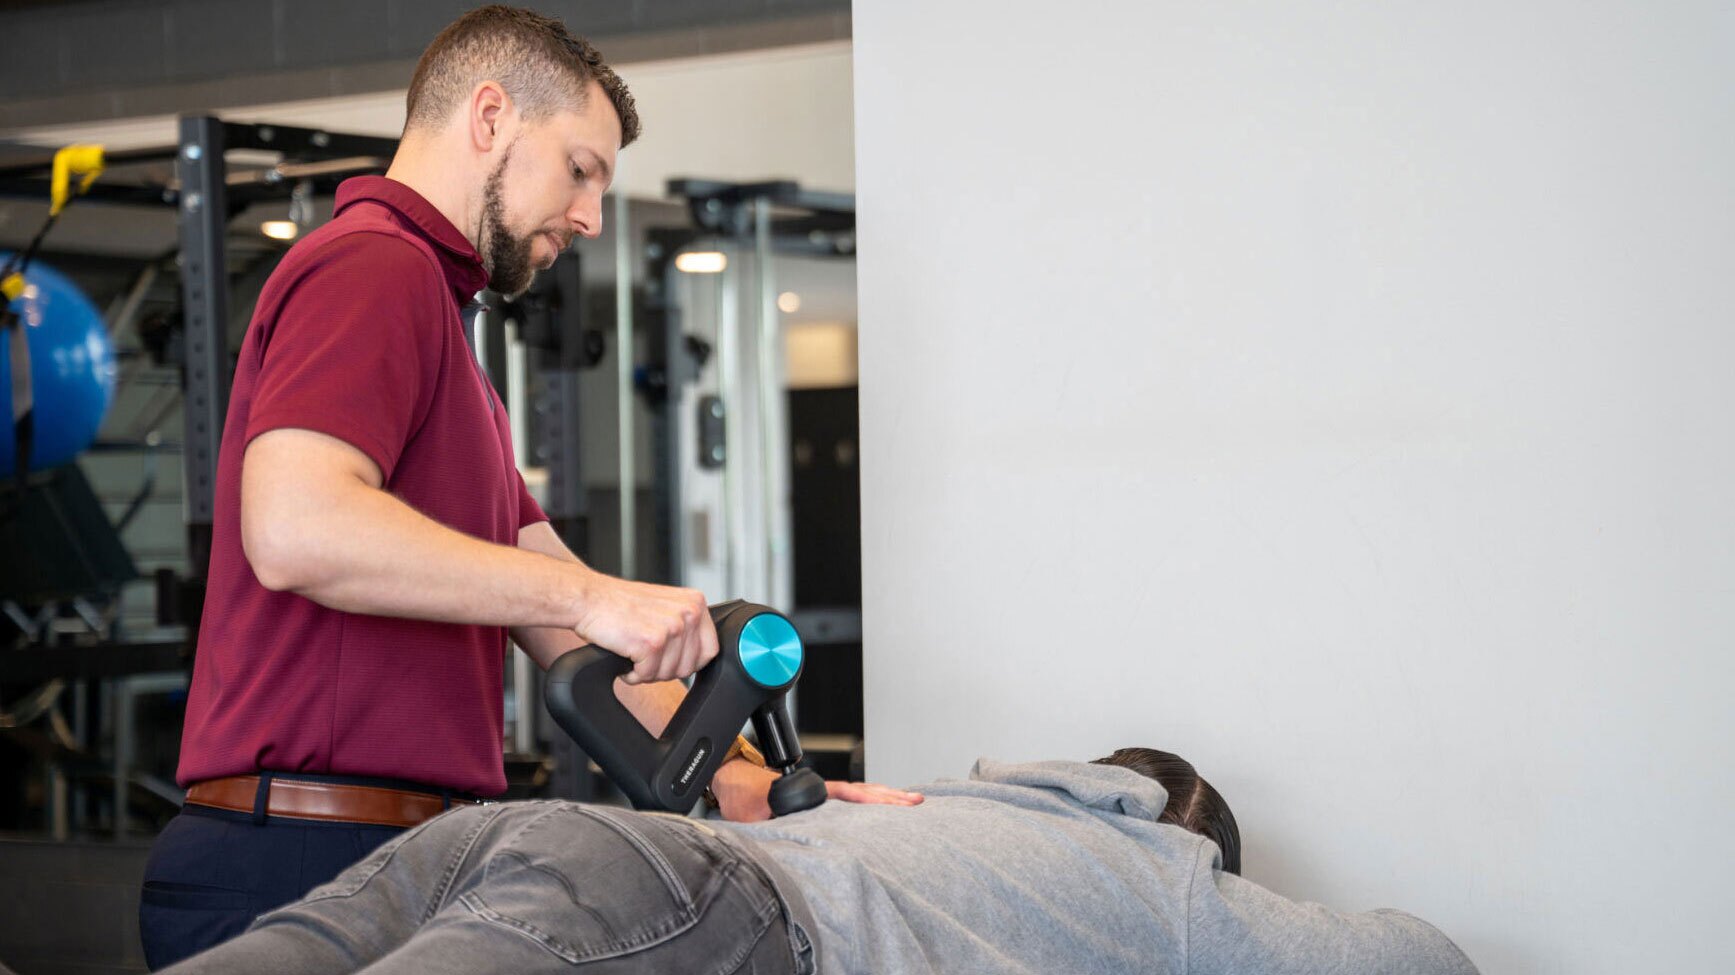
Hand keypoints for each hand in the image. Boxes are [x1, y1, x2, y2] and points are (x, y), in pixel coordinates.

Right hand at [571, 570, 717, 684]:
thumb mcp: (665, 606)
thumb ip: (686, 624)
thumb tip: (698, 653)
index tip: (671, 660)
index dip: (689, 662)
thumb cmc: (620, 604)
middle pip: (689, 667)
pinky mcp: (652, 643)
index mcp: (695, 602)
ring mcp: (672, 628)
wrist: (589, 599)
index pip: (710, 650)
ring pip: (668, 674)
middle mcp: (688, 613)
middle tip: (645, 655)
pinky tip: (625, 656)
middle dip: (665, 669)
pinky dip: (632, 674)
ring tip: (633, 652)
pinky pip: (647, 675)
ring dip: (647, 672)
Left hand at [713, 760, 924, 822]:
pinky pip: (851, 798)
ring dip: (885, 797)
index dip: (873, 799)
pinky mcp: (818, 798)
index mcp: (811, 790)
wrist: (732, 780)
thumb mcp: (754, 813)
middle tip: (917, 802)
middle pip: (863, 791)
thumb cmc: (743, 794)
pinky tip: (882, 805)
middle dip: (891, 797)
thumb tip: (782, 833)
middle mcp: (820, 789)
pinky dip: (870, 799)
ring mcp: (821, 792)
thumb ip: (770, 823)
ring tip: (911, 801)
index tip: (895, 804)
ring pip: (860, 793)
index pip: (849, 794)